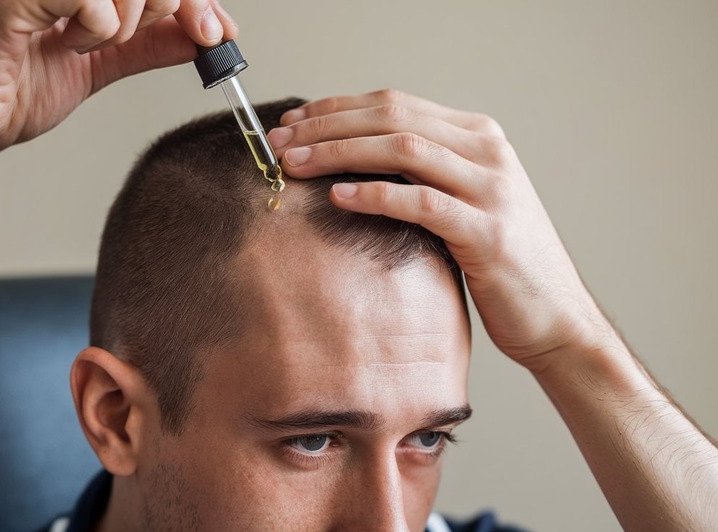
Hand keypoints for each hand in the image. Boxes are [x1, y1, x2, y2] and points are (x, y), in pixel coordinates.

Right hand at [0, 0, 236, 155]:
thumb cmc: (12, 90)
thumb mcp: (99, 65)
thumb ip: (146, 45)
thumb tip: (200, 36)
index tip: (221, 29)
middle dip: (184, 3)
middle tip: (202, 35)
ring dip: (131, 21)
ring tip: (89, 43)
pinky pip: (95, 1)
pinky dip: (97, 29)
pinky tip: (63, 42)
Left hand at [268, 89, 610, 371]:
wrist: (556, 317)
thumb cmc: (497, 263)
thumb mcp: (460, 203)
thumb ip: (419, 175)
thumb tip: (347, 162)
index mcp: (477, 136)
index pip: (394, 104)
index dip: (335, 108)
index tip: (292, 123)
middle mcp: (488, 151)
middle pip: (392, 118)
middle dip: (327, 126)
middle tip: (279, 142)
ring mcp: (492, 189)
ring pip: (404, 149)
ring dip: (340, 152)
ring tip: (295, 164)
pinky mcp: (488, 232)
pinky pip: (422, 202)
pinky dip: (376, 195)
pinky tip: (338, 196)